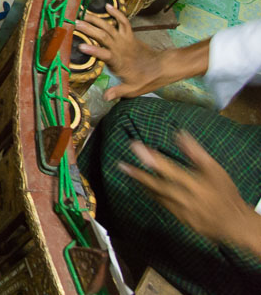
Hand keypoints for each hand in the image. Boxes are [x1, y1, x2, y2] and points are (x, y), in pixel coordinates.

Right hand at [74, 4, 171, 99]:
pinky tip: (107, 6)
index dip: (93, 50)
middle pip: (103, 36)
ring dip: (96, 20)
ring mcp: (125, 40)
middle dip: (89, 29)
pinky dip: (116, 13)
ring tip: (83, 15)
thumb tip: (104, 97)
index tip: (81, 46)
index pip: (104, 54)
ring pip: (109, 27)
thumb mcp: (133, 89)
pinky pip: (123, 21)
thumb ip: (118, 92)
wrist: (164, 67)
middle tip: (76, 24)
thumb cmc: (146, 79)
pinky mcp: (130, 35)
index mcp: (119, 62)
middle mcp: (120, 48)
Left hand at [121, 131, 260, 250]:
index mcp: (195, 183)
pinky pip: (162, 205)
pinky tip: (144, 187)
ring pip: (157, 196)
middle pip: (157, 184)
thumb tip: (179, 134)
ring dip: (142, 184)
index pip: (168, 167)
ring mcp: (181, 210)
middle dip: (138, 174)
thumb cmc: (225, 193)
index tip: (135, 145)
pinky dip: (152, 195)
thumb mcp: (214, 170)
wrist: (235, 224)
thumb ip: (195, 153)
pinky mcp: (180, 219)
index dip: (150, 157)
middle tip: (121, 165)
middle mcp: (185, 197)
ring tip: (128, 172)